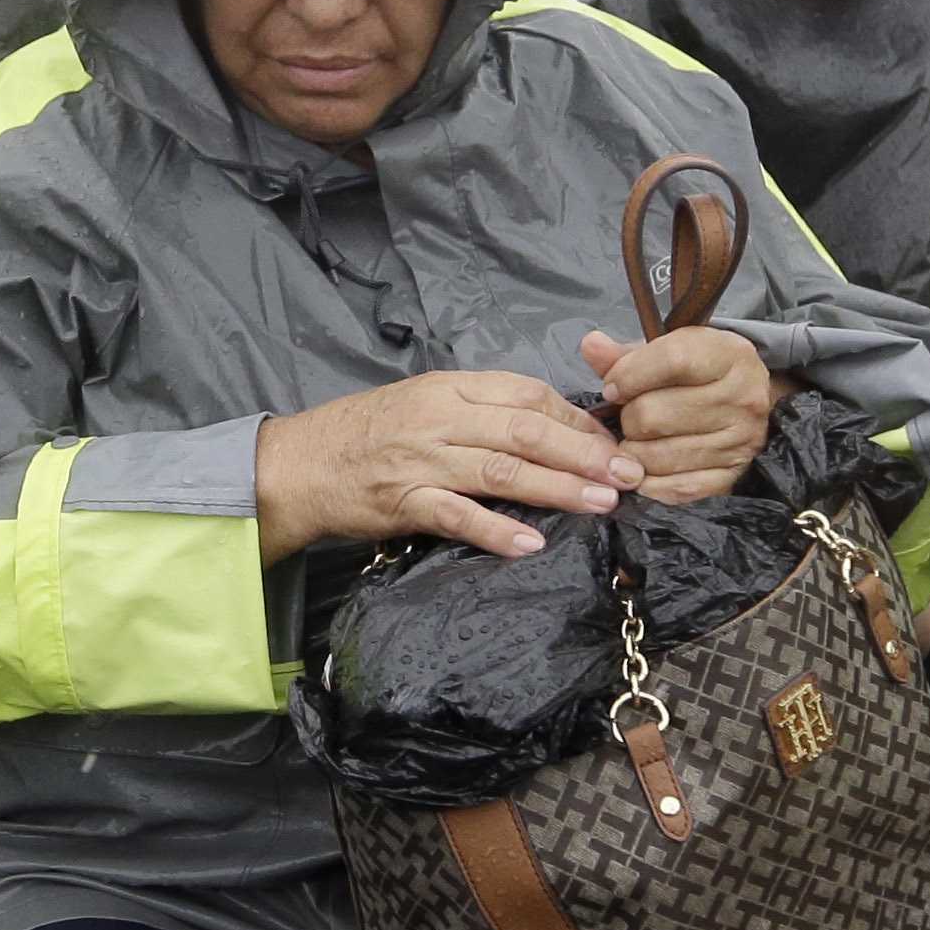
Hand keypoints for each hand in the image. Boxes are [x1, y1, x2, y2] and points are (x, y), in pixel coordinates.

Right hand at [254, 372, 635, 561]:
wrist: (302, 463)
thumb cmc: (370, 432)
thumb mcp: (427, 401)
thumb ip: (481, 408)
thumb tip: (548, 426)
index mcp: (452, 386)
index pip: (528, 394)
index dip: (577, 419)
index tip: (613, 442)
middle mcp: (441, 418)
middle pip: (525, 430)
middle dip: (584, 453)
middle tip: (628, 474)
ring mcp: (422, 460)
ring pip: (501, 471)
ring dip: (556, 488)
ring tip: (599, 503)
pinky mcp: (404, 501)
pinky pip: (457, 516)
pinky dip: (495, 530)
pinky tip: (530, 543)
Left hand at [577, 323, 779, 498]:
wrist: (747, 405)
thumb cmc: (698, 376)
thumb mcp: (668, 353)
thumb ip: (626, 354)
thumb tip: (591, 345)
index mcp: (730, 355)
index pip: (672, 361)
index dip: (629, 375)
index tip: (613, 386)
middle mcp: (742, 398)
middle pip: (653, 415)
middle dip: (628, 418)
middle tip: (631, 417)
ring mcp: (739, 443)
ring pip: (655, 456)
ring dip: (634, 451)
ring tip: (640, 440)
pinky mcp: (730, 479)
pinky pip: (670, 489)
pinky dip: (648, 481)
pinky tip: (647, 466)